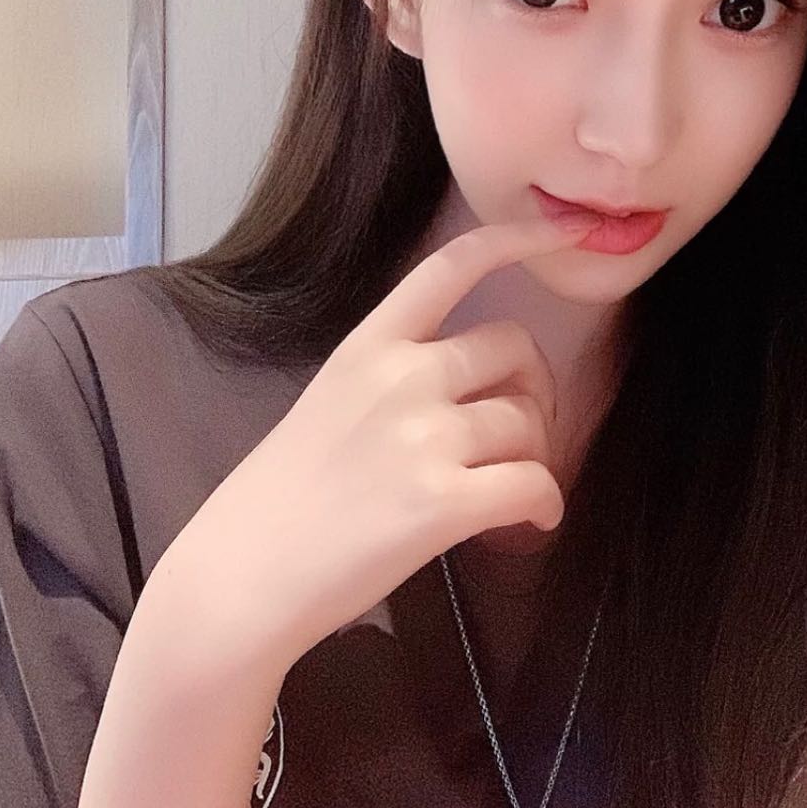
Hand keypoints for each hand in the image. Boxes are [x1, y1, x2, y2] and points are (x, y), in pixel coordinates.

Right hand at [152, 210, 601, 680]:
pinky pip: (535, 484)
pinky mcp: (443, 502)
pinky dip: (545, 504)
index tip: (565, 231)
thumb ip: (393, 381)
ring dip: (536, 457)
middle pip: (516, 346)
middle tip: (522, 433)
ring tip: (508, 494)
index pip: (450, 267)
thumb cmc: (281, 499)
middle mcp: (400, 377)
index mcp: (368, 346)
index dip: (516, 239)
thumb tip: (471, 394)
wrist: (241, 576)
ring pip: (529, 423)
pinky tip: (530, 522)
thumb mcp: (328, 404)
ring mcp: (423, 437)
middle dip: (536, 387)